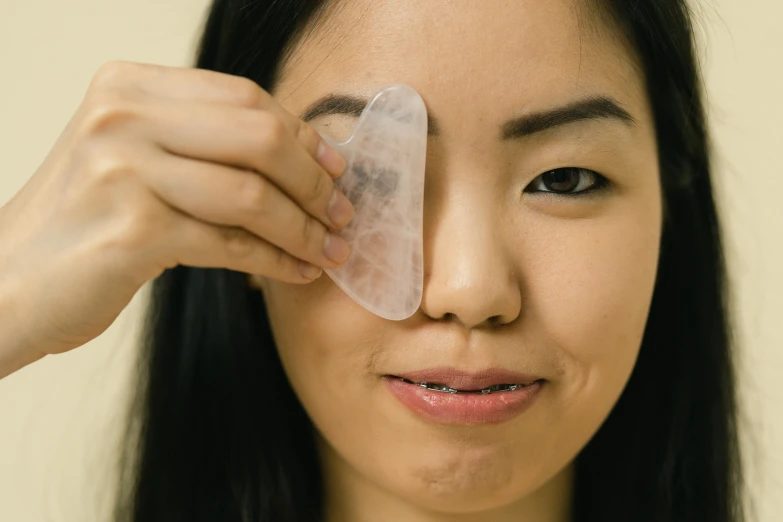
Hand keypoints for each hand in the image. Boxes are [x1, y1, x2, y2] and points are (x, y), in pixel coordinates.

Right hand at [0, 61, 352, 375]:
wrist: (8, 282)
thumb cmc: (83, 223)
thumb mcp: (132, 157)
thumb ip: (200, 142)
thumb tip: (303, 157)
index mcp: (128, 86)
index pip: (245, 98)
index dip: (302, 136)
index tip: (336, 169)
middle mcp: (123, 116)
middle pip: (259, 137)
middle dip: (315, 182)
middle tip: (344, 215)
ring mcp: (124, 170)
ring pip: (253, 195)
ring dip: (306, 229)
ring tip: (332, 251)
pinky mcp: (132, 231)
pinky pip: (232, 244)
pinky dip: (277, 261)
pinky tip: (299, 272)